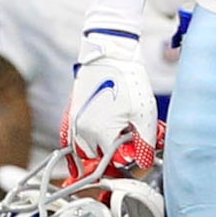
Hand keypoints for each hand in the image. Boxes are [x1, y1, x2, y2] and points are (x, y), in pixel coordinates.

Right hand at [62, 27, 159, 175]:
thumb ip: (145, 141)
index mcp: (101, 133)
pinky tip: (87, 147)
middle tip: (128, 145)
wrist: (110, 54)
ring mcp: (74, 122)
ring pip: (83, 151)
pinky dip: (79, 145)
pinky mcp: (72, 113)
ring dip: (96, 150)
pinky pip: (70, 138)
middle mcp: (83, 131)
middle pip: (97, 158)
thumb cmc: (128, 79)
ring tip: (113, 140)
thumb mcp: (144, 112)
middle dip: (112, 155)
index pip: (113, 161)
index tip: (139, 151)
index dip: (128, 159)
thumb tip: (144, 161)